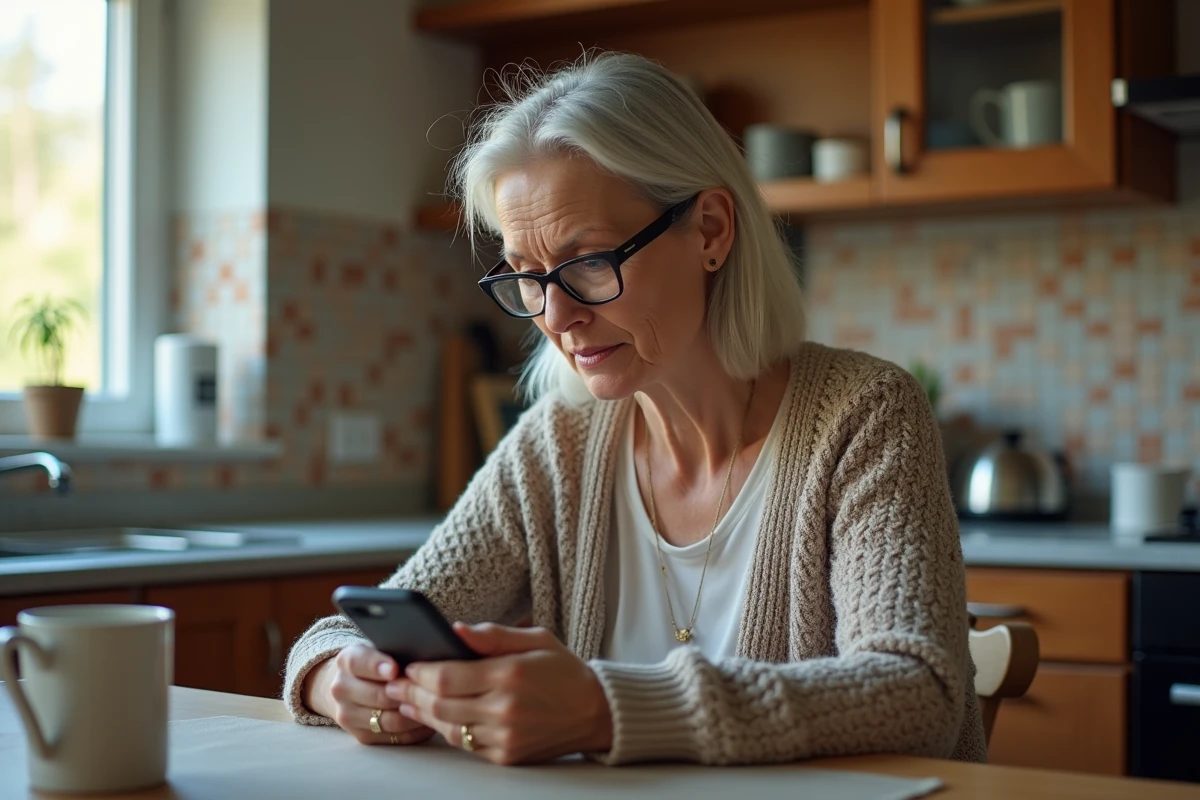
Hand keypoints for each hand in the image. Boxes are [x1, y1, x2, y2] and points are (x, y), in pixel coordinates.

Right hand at [303, 643, 435, 745]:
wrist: (350, 686)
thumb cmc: (376, 664)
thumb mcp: (379, 648)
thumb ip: (395, 651)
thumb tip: (424, 660)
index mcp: (346, 661)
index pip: (359, 662)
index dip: (378, 666)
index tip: (395, 669)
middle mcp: (342, 689)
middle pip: (378, 696)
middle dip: (406, 694)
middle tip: (431, 690)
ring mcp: (348, 715)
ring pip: (389, 720)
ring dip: (415, 714)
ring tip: (435, 706)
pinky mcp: (361, 736)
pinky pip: (395, 737)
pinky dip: (415, 730)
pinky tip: (429, 720)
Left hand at [386, 623, 612, 764]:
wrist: (595, 713)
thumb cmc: (562, 671)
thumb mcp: (535, 639)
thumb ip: (493, 635)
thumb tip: (454, 630)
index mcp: (510, 674)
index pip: (447, 676)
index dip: (420, 672)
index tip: (406, 664)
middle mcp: (505, 709)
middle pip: (440, 704)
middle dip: (412, 693)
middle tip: (394, 684)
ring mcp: (505, 737)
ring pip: (448, 727)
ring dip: (423, 714)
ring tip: (406, 701)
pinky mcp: (507, 756)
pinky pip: (465, 745)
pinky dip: (447, 730)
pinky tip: (435, 718)